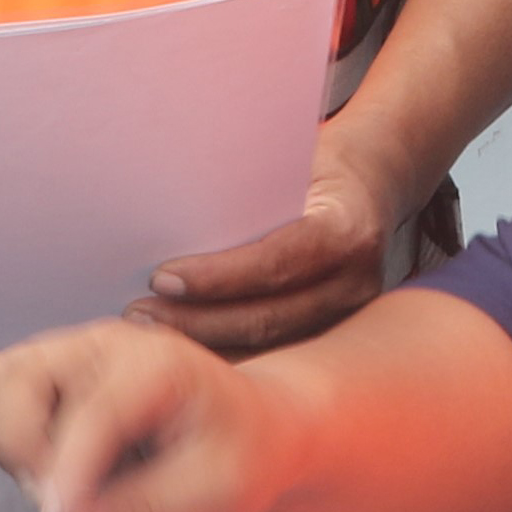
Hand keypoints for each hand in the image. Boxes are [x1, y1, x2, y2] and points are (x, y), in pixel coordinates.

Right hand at [0, 317, 290, 511]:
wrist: (255, 430)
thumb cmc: (244, 455)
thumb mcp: (218, 490)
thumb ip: (145, 504)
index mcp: (159, 363)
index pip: (94, 411)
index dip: (68, 469)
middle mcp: (107, 344)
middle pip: (18, 379)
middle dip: (24, 451)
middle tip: (59, 504)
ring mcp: (74, 350)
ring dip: (7, 442)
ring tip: (52, 485)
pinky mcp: (54, 370)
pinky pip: (0, 393)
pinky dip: (4, 435)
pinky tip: (45, 470)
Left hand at [135, 133, 405, 355]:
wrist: (375, 182)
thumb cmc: (315, 163)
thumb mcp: (288, 158)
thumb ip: (245, 185)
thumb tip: (161, 197)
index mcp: (347, 228)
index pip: (276, 262)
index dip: (216, 277)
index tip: (160, 278)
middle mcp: (357, 281)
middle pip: (268, 318)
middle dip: (197, 322)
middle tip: (137, 315)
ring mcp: (350, 315)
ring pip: (268, 345)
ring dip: (204, 344)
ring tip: (150, 331)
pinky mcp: (334, 332)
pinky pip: (275, 351)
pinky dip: (226, 353)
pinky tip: (183, 346)